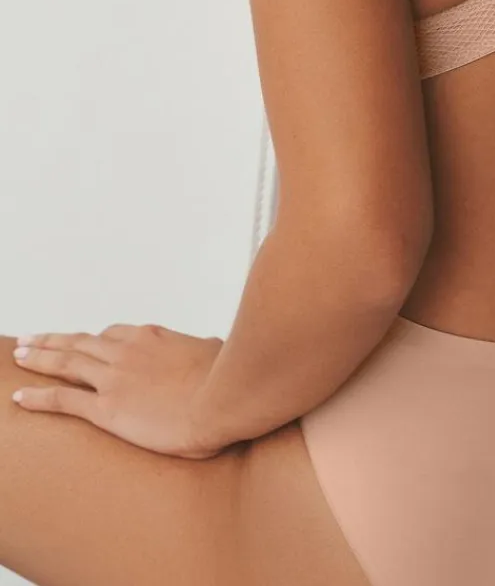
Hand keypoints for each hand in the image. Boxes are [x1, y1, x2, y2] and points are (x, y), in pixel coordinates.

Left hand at [12, 323, 227, 459]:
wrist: (222, 398)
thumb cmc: (227, 377)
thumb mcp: (218, 352)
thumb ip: (207, 348)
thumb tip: (215, 344)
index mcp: (153, 336)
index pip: (115, 333)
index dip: (95, 339)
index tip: (82, 342)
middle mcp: (127, 350)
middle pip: (80, 341)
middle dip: (53, 340)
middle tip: (30, 338)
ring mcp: (114, 377)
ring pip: (65, 362)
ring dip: (38, 357)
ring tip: (19, 354)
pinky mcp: (107, 408)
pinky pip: (63, 400)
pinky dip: (38, 397)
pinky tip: (19, 398)